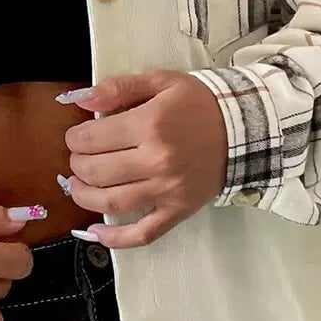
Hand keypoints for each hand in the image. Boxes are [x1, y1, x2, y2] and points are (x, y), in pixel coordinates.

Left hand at [57, 70, 227, 248]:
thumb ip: (119, 88)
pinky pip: (143, 233)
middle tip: (78, 158)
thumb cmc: (200, 104)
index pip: (93, 138)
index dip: (75, 138)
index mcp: (150, 124)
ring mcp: (167, 190)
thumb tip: (82, 100)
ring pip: (111, 203)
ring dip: (84, 197)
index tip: (77, 136)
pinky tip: (96, 232)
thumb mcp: (161, 81)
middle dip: (77, 165)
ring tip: (77, 186)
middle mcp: (156, 161)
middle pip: (96, 171)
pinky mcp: (178, 211)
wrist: (245, 129)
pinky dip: (116, 238)